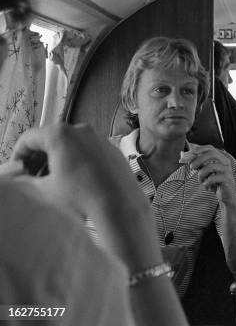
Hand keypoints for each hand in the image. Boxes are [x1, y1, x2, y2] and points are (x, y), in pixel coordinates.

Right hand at [9, 124, 161, 271]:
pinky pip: (89, 151)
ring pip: (71, 145)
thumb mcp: (43, 190)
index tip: (18, 170)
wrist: (119, 204)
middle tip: (34, 178)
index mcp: (59, 134)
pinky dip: (79, 161)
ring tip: (55, 181)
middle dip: (39, 159)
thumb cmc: (82, 196)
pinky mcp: (112, 149)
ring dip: (59, 160)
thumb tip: (20, 179)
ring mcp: (99, 138)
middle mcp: (81, 130)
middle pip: (50, 140)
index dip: (19, 156)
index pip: (28, 139)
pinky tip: (77, 180)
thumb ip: (25, 181)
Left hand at [179, 146, 235, 204]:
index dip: (200, 149)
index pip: (210, 148)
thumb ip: (198, 164)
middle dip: (199, 159)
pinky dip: (206, 183)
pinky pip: (212, 178)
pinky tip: (207, 187)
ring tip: (201, 181)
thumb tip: (184, 156)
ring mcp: (227, 170)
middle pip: (212, 154)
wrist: (226, 195)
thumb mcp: (205, 172)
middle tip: (191, 167)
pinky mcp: (227, 179)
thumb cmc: (215, 182)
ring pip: (210, 166)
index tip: (191, 153)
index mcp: (221, 157)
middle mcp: (225, 162)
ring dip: (201, 175)